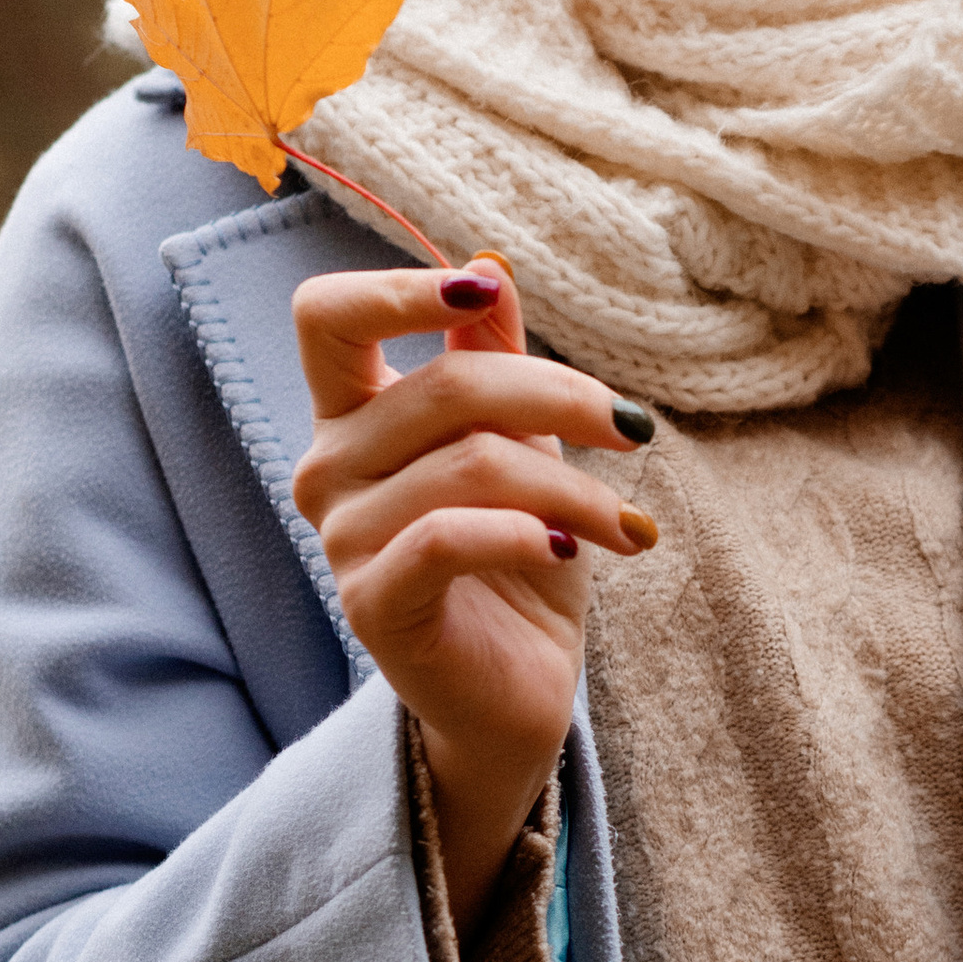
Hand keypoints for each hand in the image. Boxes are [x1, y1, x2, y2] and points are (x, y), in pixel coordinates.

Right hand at [290, 259, 656, 932]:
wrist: (518, 696)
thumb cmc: (521, 562)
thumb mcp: (522, 448)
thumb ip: (494, 364)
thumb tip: (490, 264)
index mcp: (353, 418)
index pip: (326, 316)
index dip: (397, 288)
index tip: (483, 295)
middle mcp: (328, 469)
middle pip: (444, 389)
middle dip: (563, 398)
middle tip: (636, 429)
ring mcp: (341, 538)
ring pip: (472, 467)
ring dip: (576, 488)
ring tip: (628, 526)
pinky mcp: (372, 603)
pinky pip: (449, 537)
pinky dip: (527, 533)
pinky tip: (573, 551)